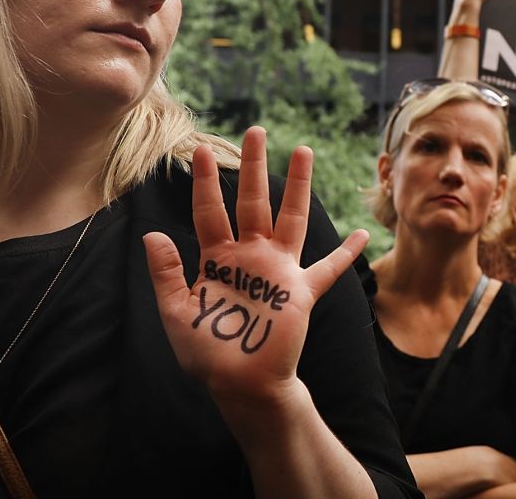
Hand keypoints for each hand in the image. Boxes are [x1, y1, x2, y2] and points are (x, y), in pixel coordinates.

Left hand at [144, 128, 369, 406]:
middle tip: (256, 131)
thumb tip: (154, 234)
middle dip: (253, 167)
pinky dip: (346, 254)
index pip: (210, 212)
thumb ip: (167, 274)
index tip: (198, 150)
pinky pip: (328, 269)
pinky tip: (361, 235)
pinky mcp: (301, 292)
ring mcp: (278, 271)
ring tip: (303, 150)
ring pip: (290, 218)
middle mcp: (251, 257)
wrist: (241, 385)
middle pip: (252, 202)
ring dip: (298, 186)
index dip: (204, 183)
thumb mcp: (176, 313)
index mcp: (219, 259)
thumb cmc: (207, 354)